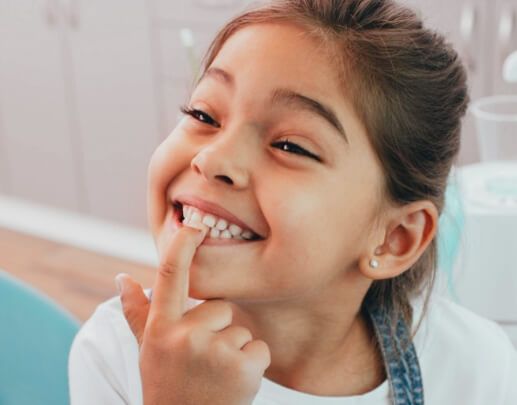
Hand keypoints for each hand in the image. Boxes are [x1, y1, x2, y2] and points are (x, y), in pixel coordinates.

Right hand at [116, 224, 270, 404]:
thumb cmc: (167, 387)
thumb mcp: (148, 352)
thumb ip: (137, 313)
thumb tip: (122, 278)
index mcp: (161, 329)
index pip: (169, 277)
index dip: (182, 246)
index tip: (194, 224)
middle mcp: (185, 336)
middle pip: (219, 307)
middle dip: (216, 330)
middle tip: (202, 361)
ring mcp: (215, 352)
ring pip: (239, 329)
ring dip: (233, 351)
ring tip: (215, 376)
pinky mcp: (244, 367)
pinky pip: (260, 348)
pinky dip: (253, 365)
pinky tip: (234, 383)